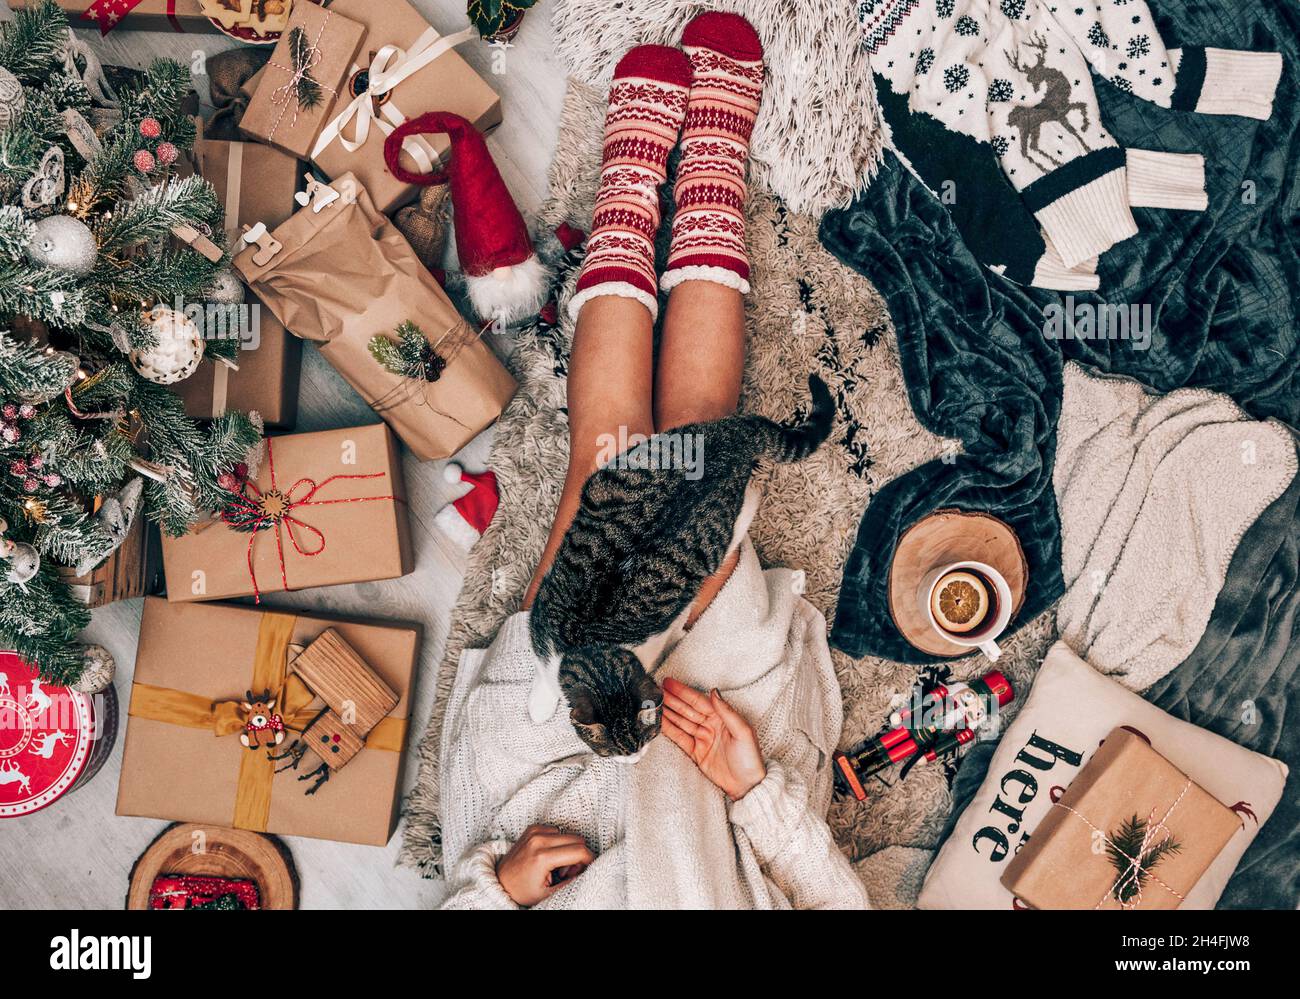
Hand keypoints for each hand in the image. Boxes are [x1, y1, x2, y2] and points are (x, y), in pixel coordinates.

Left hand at [496, 824, 593, 906]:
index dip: (589, 859)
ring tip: (556, 866)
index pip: (579, 850)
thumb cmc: (522, 890)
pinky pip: (556, 830)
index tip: (586, 869)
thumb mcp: (548, 893)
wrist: (500, 881)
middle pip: (576, 839)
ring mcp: (534, 831)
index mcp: (542, 857)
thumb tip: (587, 869)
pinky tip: (549, 856)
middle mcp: (538, 840)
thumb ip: (571, 881)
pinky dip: (558, 842)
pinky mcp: (532, 828)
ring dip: (567, 848)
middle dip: (578, 855)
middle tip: (567, 872)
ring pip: (567, 834)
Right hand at [660, 677, 765, 799]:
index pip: (699, 701)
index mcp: (723, 718)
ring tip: (654, 704)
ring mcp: (702, 739)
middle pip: (687, 710)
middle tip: (656, 691)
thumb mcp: (743, 732)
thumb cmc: (750, 759)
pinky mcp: (696, 753)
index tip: (669, 684)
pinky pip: (680, 738)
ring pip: (681, 722)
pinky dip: (669, 730)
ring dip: (668, 712)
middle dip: (672, 700)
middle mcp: (711, 726)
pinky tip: (660, 721)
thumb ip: (727, 712)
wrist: (747, 787)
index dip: (683, 692)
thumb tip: (714, 692)